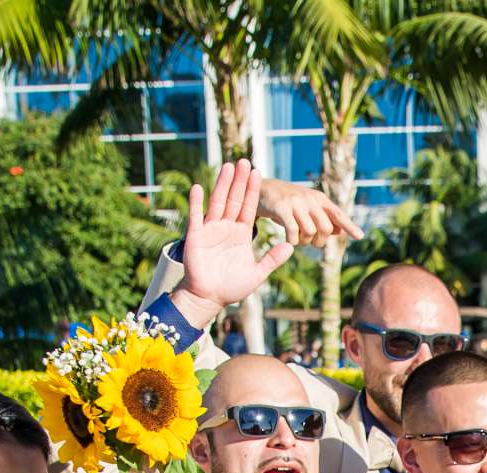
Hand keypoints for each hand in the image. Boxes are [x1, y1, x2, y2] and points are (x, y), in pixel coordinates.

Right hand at [174, 158, 294, 328]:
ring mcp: (210, 230)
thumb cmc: (232, 287)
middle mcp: (226, 228)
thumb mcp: (257, 273)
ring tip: (227, 166)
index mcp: (241, 234)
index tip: (257, 173)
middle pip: (234, 200)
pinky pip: (196, 216)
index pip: (249, 208)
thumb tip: (291, 247)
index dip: (253, 191)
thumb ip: (272, 259)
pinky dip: (196, 202)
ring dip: (222, 185)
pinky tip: (198, 187)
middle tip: (244, 160)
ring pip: (217, 203)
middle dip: (239, 181)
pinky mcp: (195, 236)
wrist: (209, 298)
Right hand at [256, 176, 361, 248]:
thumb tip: (341, 230)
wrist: (261, 189)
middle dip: (319, 241)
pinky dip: (292, 241)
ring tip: (297, 238)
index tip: (360, 236)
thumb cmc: (288, 203)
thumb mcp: (307, 209)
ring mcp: (296, 202)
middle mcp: (310, 199)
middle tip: (310, 242)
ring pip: (310, 232)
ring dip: (304, 242)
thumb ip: (323, 219)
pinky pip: (293, 232)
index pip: (338, 214)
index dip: (349, 226)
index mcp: (319, 199)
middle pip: (325, 228)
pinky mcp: (281, 207)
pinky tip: (289, 240)